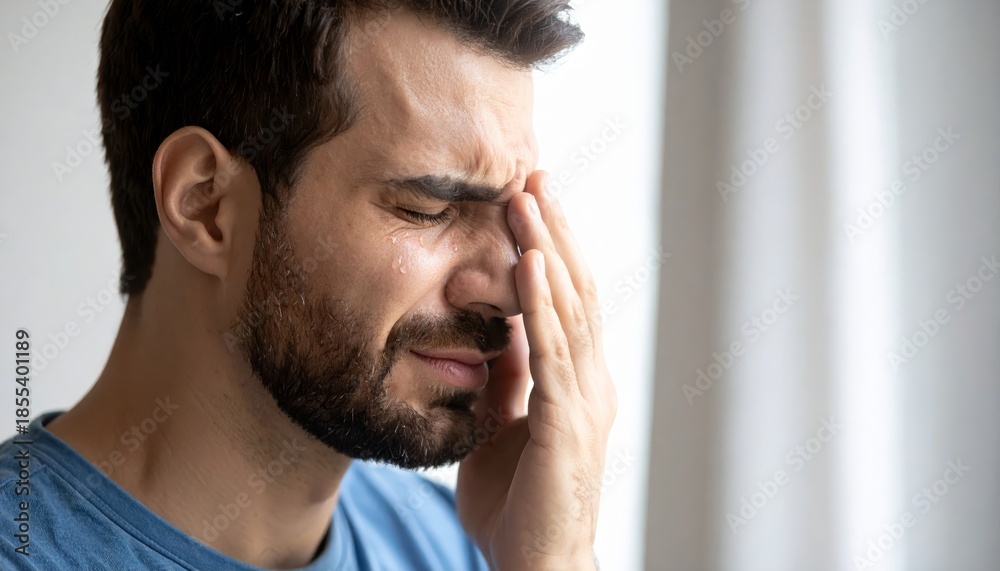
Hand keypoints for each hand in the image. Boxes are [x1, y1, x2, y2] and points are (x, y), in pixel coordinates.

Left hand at [456, 170, 616, 569]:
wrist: (535, 567)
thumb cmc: (518, 505)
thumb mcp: (502, 426)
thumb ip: (508, 379)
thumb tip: (499, 331)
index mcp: (577, 381)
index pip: (569, 300)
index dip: (552, 248)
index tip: (530, 199)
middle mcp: (591, 382)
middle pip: (577, 290)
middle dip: (554, 231)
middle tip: (533, 173)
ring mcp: (585, 401)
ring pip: (569, 310)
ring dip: (547, 250)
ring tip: (528, 197)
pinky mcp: (567, 424)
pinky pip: (553, 353)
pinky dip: (541, 304)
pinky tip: (527, 262)